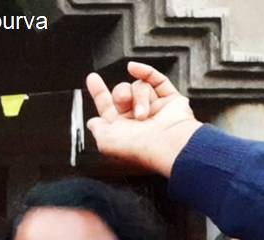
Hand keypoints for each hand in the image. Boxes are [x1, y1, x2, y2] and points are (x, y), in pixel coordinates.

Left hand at [86, 61, 201, 176]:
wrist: (164, 145)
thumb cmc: (136, 147)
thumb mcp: (104, 141)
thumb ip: (96, 129)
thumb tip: (92, 122)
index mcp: (121, 129)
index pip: (107, 106)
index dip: (99, 92)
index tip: (92, 78)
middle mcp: (136, 118)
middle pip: (122, 92)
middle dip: (120, 94)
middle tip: (124, 103)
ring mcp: (154, 108)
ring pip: (139, 87)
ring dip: (139, 97)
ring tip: (143, 114)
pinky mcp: (171, 100)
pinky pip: (157, 79)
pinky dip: (146, 72)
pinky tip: (134, 68)